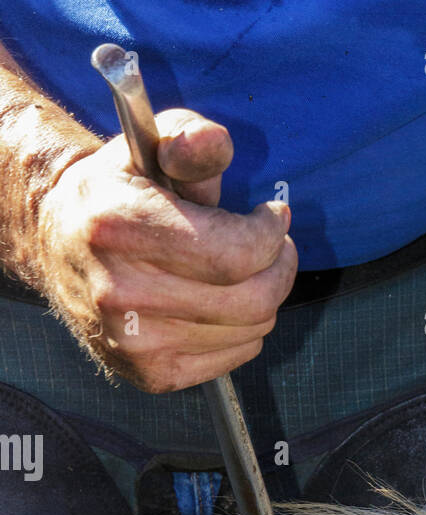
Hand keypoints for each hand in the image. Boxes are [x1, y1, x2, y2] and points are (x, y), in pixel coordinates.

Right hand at [34, 110, 296, 391]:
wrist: (58, 245)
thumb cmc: (117, 192)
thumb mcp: (148, 146)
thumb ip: (190, 138)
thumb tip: (215, 142)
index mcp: (120, 228)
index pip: (236, 254)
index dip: (271, 235)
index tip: (273, 217)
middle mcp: (122, 293)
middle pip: (252, 300)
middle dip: (279, 268)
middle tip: (276, 247)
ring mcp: (136, 343)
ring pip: (252, 330)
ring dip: (263, 298)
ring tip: (243, 271)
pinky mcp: (152, 375)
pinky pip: (236, 355)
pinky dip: (244, 329)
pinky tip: (221, 302)